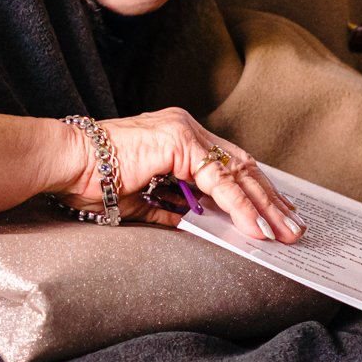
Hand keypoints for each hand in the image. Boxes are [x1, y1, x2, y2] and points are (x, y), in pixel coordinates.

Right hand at [56, 107, 303, 245]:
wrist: (67, 163)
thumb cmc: (93, 181)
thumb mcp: (145, 201)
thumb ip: (174, 208)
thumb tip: (201, 225)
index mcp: (179, 137)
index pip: (228, 164)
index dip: (255, 191)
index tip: (276, 214)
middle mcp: (187, 128)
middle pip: (242, 166)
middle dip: (271, 200)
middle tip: (294, 227)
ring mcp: (185, 131)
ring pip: (238, 173)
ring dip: (264, 206)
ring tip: (284, 233)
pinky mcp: (181, 142)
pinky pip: (220, 182)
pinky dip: (241, 207)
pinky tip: (257, 228)